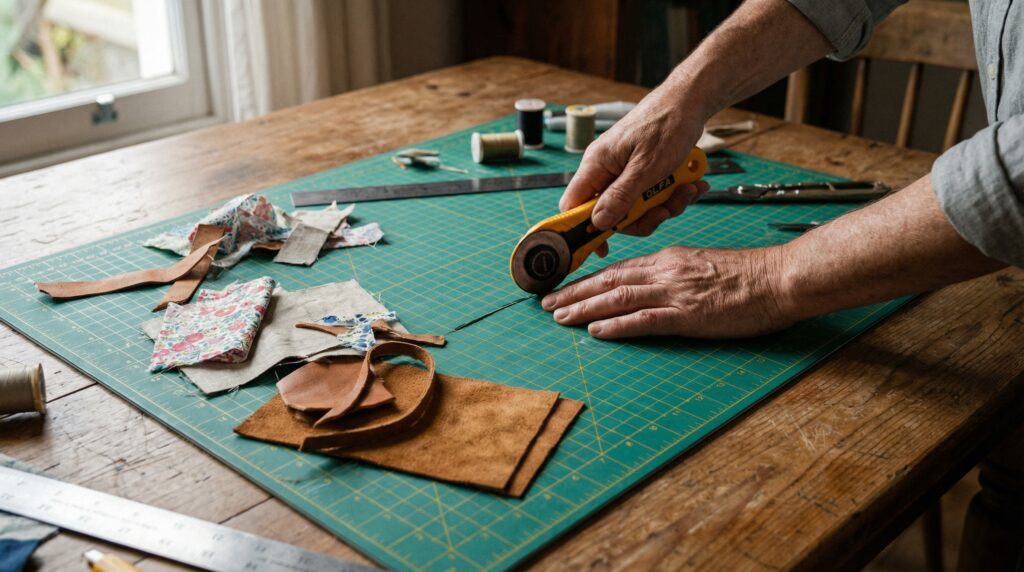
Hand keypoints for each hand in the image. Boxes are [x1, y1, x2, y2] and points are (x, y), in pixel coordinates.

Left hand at [540, 245, 793, 338]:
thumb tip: (654, 287)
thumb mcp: (705, 265)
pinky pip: (644, 320)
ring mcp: (676, 293)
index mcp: (670, 259)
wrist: (779, 278)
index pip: (620, 268)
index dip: (589, 279)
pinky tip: (595, 331)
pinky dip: (616, 326)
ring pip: (618, 298)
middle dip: (575, 292)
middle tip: (548, 303)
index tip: (567, 287)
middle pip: (610, 280)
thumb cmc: (750, 275)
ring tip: (559, 317)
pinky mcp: (688, 315)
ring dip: (584, 308)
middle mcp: (666, 271)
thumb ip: (677, 275)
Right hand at [559, 87, 709, 235]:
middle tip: (664, 210)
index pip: (574, 205)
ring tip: (686, 190)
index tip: (602, 246)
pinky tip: (691, 184)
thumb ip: (621, 197)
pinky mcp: (643, 171)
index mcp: (597, 165)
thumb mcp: (646, 167)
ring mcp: (625, 171)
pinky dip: (672, 194)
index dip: (583, 229)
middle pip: (612, 213)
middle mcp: (607, 169)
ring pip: (636, 207)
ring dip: (664, 205)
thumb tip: (598, 223)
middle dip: (643, 217)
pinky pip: (651, 195)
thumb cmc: (666, 124)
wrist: (691, 101)